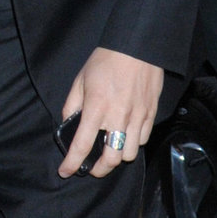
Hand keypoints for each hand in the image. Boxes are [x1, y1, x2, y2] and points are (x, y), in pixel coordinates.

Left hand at [58, 47, 163, 178]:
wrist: (137, 45)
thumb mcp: (80, 81)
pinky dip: (133, 143)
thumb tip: (69, 125)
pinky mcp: (151, 113)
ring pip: (129, 154)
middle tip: (92, 167)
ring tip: (110, 149)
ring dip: (117, 156)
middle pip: (111, 160)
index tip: (66, 171)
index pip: (82, 145)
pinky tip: (126, 135)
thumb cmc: (106, 61)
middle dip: (99, 170)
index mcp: (96, 108)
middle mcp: (118, 117)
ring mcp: (137, 117)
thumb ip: (72, 106)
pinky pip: (143, 139)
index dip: (72, 163)